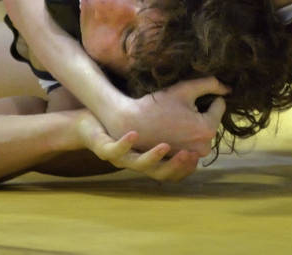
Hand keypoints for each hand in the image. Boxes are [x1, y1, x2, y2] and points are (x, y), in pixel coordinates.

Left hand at [77, 112, 199, 181]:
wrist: (92, 123)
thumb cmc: (125, 124)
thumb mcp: (151, 126)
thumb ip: (171, 127)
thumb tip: (196, 117)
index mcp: (150, 161)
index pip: (173, 173)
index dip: (186, 168)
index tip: (199, 155)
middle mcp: (137, 164)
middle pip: (160, 174)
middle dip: (176, 166)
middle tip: (190, 155)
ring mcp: (121, 159)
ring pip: (140, 165)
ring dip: (153, 157)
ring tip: (165, 146)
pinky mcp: (105, 150)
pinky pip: (116, 150)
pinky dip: (125, 143)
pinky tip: (134, 134)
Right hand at [111, 77, 229, 155]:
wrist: (131, 124)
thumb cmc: (157, 104)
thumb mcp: (185, 89)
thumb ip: (210, 84)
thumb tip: (228, 88)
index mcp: (207, 129)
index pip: (219, 105)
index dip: (204, 98)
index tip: (187, 100)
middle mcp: (204, 148)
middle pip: (212, 121)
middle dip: (201, 114)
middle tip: (179, 110)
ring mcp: (193, 158)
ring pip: (203, 133)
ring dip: (195, 126)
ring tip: (176, 121)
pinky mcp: (184, 163)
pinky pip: (195, 146)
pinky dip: (189, 139)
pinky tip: (175, 132)